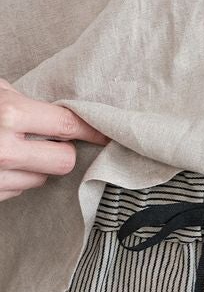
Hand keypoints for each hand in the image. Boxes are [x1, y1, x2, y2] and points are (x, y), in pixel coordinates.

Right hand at [0, 79, 110, 201]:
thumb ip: (23, 101)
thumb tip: (55, 111)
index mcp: (10, 115)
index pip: (66, 125)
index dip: (90, 130)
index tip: (105, 134)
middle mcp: (6, 150)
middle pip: (64, 161)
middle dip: (62, 152)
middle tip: (48, 142)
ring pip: (41, 179)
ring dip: (36, 168)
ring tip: (14, 151)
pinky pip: (18, 190)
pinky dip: (15, 179)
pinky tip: (0, 165)